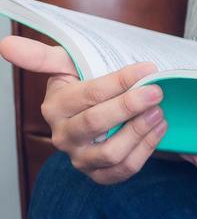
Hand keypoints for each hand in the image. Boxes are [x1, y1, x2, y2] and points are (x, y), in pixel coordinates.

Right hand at [1, 35, 166, 184]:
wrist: (98, 109)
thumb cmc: (84, 81)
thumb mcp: (65, 64)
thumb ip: (40, 56)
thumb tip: (5, 44)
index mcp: (55, 106)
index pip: (87, 95)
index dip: (120, 81)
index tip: (147, 69)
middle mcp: (64, 136)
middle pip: (96, 124)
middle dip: (130, 107)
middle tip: (157, 91)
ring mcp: (80, 158)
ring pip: (110, 153)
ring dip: (140, 132)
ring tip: (158, 111)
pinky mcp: (99, 174)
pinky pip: (123, 169)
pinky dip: (145, 150)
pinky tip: (158, 128)